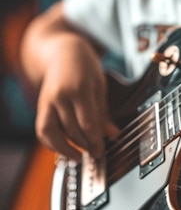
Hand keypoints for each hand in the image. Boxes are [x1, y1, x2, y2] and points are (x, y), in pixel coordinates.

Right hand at [35, 36, 118, 160]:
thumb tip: (112, 135)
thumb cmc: (85, 67)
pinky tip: (63, 149)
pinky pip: (42, 130)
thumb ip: (103, 113)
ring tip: (78, 156)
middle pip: (72, 131)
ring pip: (52, 133)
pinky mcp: (40, 106)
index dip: (95, 141)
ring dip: (66, 149)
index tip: (102, 151)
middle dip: (85, 146)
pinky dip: (52, 143)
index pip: (87, 124)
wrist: (64, 53)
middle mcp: (60, 96)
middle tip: (96, 153)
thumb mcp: (100, 86)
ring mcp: (47, 101)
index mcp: (79, 89)